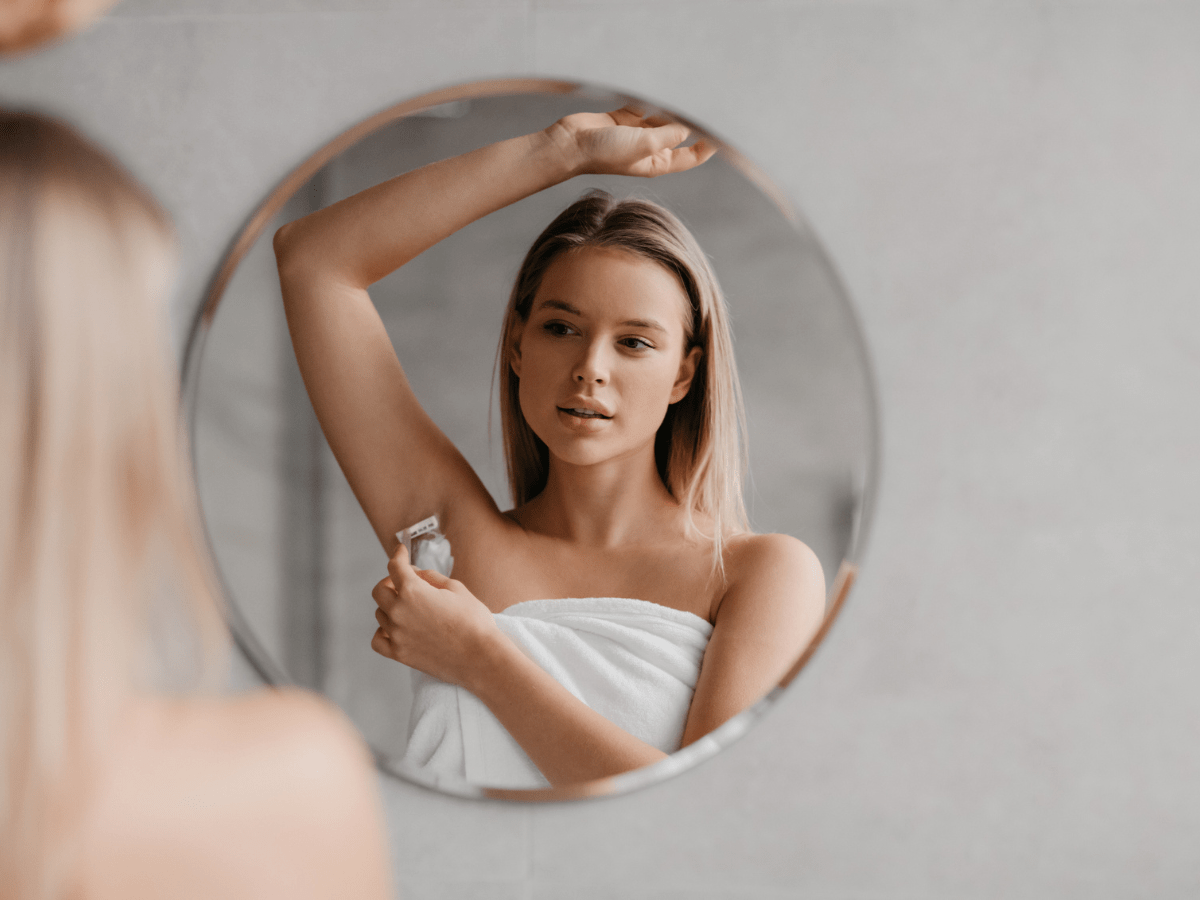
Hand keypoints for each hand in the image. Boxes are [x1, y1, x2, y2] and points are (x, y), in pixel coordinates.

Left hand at [370, 544, 498, 687]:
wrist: (480, 657)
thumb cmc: (473, 622)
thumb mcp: (456, 589)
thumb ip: (431, 578)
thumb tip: (416, 574)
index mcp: (413, 591)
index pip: (395, 567)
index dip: (398, 555)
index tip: (401, 551)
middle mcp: (399, 612)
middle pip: (379, 590)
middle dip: (390, 581)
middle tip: (403, 582)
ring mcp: (397, 634)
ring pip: (380, 613)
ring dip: (390, 606)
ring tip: (408, 607)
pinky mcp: (399, 654)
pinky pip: (378, 640)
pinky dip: (382, 632)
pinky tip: (394, 629)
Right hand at [545, 106, 717, 178]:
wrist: (571, 144)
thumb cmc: (605, 152)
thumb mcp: (644, 144)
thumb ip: (669, 136)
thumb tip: (687, 128)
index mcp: (656, 162)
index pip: (689, 157)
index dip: (706, 147)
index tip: (721, 132)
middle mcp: (649, 148)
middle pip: (678, 134)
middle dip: (690, 121)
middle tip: (705, 104)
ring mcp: (636, 132)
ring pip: (662, 117)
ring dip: (669, 107)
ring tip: (681, 94)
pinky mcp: (624, 118)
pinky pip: (644, 106)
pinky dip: (650, 99)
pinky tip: (656, 91)